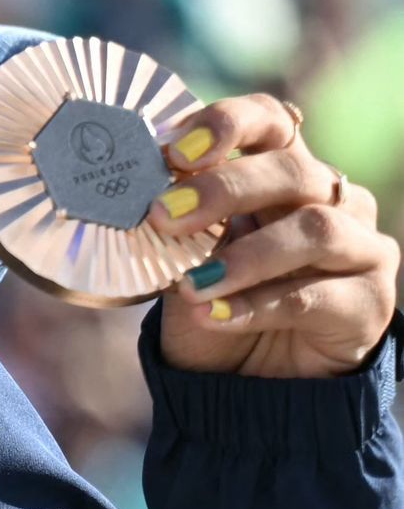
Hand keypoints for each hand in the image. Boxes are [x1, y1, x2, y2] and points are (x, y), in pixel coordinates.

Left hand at [151, 94, 394, 381]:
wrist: (251, 385)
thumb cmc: (218, 307)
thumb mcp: (188, 263)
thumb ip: (178, 229)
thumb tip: (139, 201)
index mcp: (286, 176)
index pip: (272, 123)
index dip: (230, 123)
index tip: (177, 150)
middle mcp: (333, 201)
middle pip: (294, 170)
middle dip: (225, 189)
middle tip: (165, 216)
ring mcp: (360, 247)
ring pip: (315, 229)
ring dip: (244, 257)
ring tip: (191, 285)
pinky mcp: (370, 300)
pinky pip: (313, 295)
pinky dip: (255, 306)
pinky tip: (212, 316)